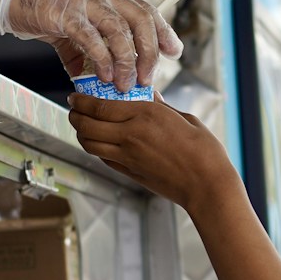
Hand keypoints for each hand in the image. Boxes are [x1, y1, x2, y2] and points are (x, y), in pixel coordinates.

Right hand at [0, 0, 183, 89]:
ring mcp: (84, 3)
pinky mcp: (64, 14)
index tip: (174, 52)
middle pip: (140, 20)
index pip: (145, 10)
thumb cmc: (43, 7)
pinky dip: (101, 59)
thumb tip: (94, 81)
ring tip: (125, 84)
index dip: (163, 31)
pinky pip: (90, 38)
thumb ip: (85, 53)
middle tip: (148, 78)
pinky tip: (103, 76)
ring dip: (127, 61)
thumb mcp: (72, 28)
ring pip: (118, 30)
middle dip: (150, 51)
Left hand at [67, 95, 236, 212]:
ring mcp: (128, 156)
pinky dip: (96, 149)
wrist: (206, 185)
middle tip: (74, 110)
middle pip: (88, 125)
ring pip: (90, 144)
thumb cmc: (204, 150)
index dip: (82, 101)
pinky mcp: (130, 173)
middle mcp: (131, 135)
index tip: (75, 96)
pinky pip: (103, 158)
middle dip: (75, 116)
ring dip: (81, 134)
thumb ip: (162, 106)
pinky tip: (100, 143)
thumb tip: (148, 94)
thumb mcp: (185, 118)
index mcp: (146, 115)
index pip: (100, 106)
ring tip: (82, 126)